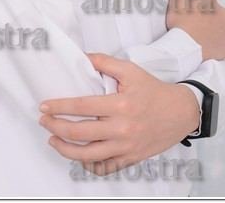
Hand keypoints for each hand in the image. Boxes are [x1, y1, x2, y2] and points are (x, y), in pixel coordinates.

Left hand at [39, 52, 199, 175]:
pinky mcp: (130, 158)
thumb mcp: (130, 70)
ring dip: (65, 149)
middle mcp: (121, 128)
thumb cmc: (153, 90)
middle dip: (56, 127)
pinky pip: (105, 167)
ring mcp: (126, 147)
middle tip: (44, 121)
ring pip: (88, 155)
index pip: (81, 106)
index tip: (44, 106)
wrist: (180, 112)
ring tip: (53, 140)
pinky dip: (88, 165)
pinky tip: (77, 157)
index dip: (59, 107)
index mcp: (120, 104)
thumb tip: (82, 57)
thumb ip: (104, 62)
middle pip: (80, 133)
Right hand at [166, 0, 224, 60]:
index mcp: (212, 2)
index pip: (205, 2)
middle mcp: (223, 15)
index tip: (188, 16)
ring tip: (198, 38)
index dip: (195, 8)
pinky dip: (218, 43)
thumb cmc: (181, 25)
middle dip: (206, 19)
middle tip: (193, 28)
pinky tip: (208, 46)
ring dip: (212, 31)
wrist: (186, 49)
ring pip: (220, 28)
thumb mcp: (177, 0)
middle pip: (214, 14)